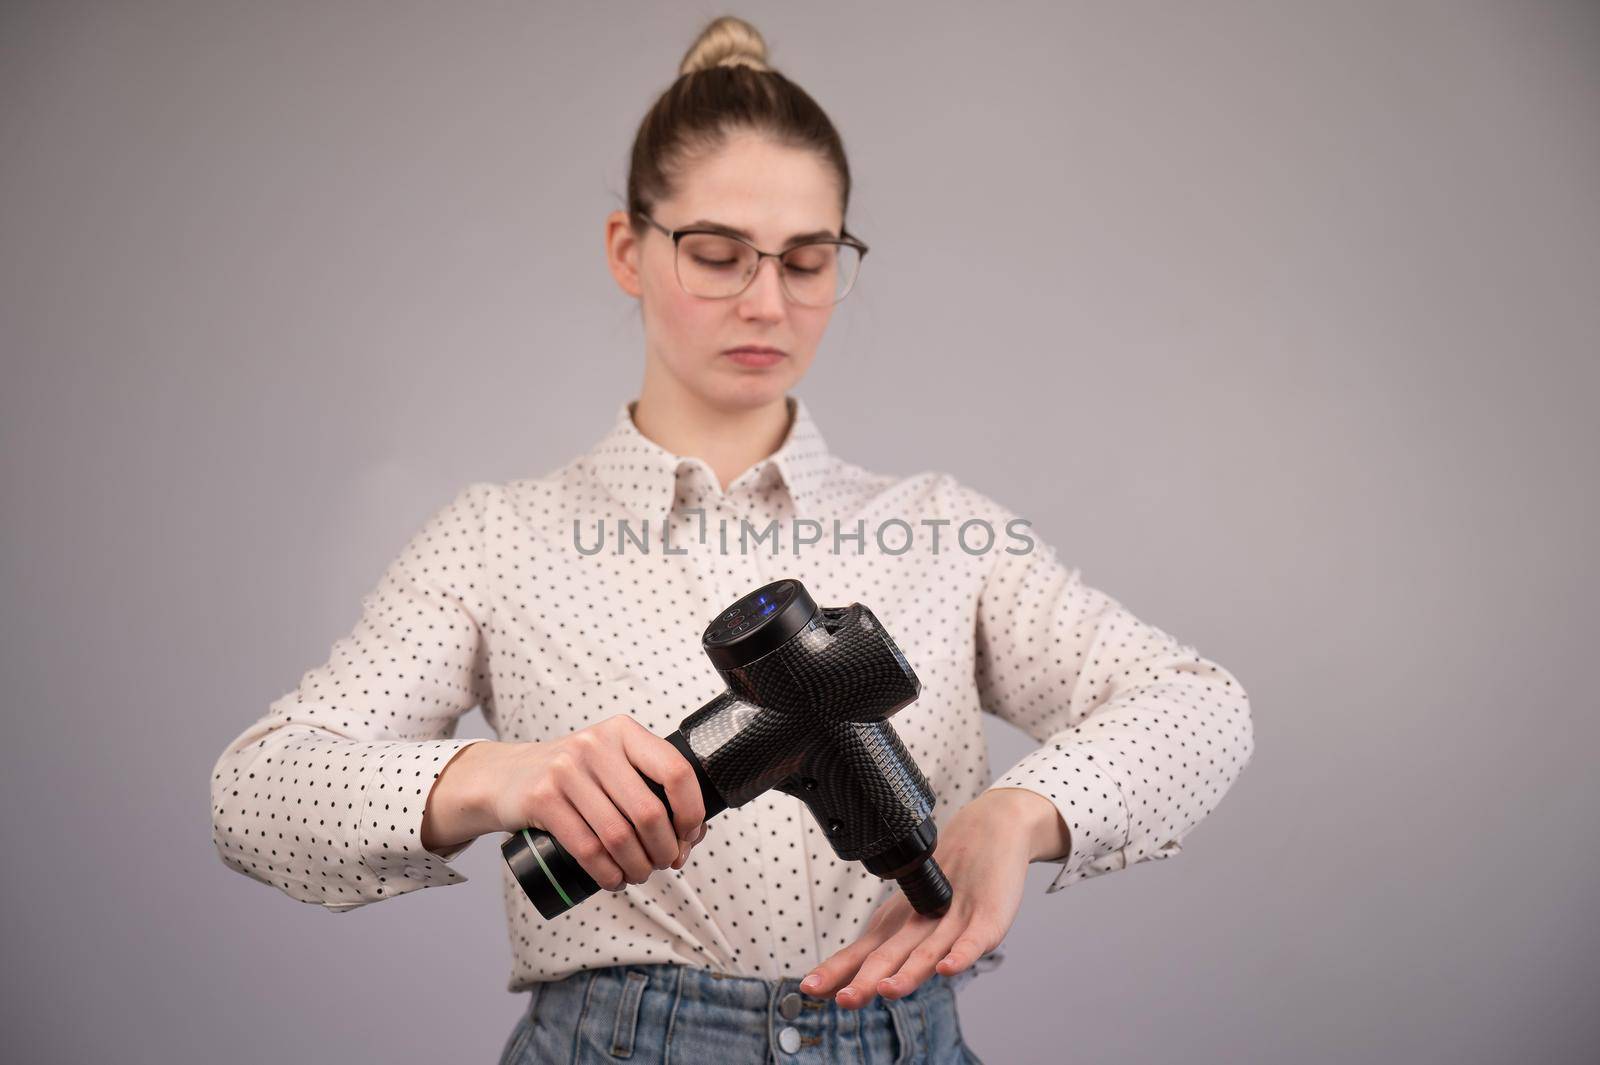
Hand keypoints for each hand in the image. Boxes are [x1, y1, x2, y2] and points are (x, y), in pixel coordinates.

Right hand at [423, 717, 706, 890]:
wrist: (505, 777)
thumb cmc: (573, 777)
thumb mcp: (611, 762)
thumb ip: (648, 783)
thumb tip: (694, 832)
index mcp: (623, 732)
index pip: (676, 771)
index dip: (692, 812)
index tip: (690, 836)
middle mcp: (596, 745)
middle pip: (649, 812)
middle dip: (665, 850)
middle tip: (664, 863)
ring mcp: (566, 770)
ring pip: (619, 836)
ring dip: (637, 867)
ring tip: (639, 874)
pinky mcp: (542, 798)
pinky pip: (588, 849)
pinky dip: (608, 874)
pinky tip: (614, 880)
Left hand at [796, 788, 1064, 1008]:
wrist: (989, 832)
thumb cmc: (945, 880)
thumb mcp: (908, 917)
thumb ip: (879, 954)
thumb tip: (841, 986)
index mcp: (896, 926)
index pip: (861, 954)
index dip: (836, 972)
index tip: (809, 988)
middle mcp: (918, 924)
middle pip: (889, 955)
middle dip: (865, 979)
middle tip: (844, 999)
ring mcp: (953, 921)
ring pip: (926, 951)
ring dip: (906, 973)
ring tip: (888, 989)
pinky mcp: (986, 918)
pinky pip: (973, 941)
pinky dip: (960, 955)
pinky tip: (947, 968)